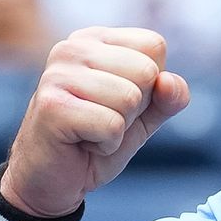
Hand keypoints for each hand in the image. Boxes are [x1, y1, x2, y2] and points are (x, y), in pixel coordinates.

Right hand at [1, 27, 189, 217]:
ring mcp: (58, 74)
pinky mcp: (52, 106)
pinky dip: (106, 145)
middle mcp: (71, 48)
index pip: (154, 46)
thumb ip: (168, 97)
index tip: (119, 101)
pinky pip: (112, 126)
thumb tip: (169, 82)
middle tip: (102, 120)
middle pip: (146, 71)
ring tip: (90, 131)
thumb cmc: (96, 141)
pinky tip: (81, 143)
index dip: (151, 84)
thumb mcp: (144, 116)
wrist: (51, 181)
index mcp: (95, 39)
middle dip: (136, 108)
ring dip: (119, 128)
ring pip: (130, 99)